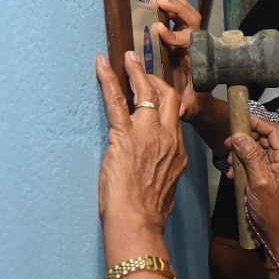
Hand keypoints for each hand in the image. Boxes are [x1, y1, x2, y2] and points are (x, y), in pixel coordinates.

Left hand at [97, 51, 187, 230]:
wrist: (138, 221)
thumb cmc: (147, 214)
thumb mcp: (164, 191)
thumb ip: (160, 174)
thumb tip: (150, 173)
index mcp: (177, 153)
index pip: (174, 118)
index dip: (166, 102)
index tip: (157, 94)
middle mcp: (168, 138)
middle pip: (168, 98)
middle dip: (156, 80)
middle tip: (142, 69)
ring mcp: (148, 134)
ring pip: (146, 92)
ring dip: (136, 72)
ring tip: (127, 57)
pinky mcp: (125, 135)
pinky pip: (116, 100)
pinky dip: (108, 79)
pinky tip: (101, 64)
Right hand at [151, 0, 203, 116]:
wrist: (202, 102)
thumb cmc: (195, 103)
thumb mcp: (190, 108)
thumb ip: (187, 108)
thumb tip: (182, 111)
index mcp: (197, 61)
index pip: (190, 42)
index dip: (176, 36)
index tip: (160, 30)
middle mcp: (197, 47)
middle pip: (193, 21)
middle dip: (178, 10)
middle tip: (159, 3)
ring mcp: (192, 42)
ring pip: (190, 16)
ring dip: (176, 6)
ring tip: (158, 1)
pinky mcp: (185, 40)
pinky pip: (182, 19)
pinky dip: (173, 9)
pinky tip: (160, 7)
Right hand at [228, 114, 278, 245]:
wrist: (274, 228)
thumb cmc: (271, 209)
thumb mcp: (258, 181)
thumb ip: (250, 156)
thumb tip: (239, 136)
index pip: (274, 130)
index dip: (257, 123)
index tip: (239, 122)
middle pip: (265, 137)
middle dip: (245, 139)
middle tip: (229, 145)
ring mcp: (277, 165)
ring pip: (257, 147)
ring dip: (241, 152)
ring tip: (230, 163)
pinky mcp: (269, 171)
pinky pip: (255, 159)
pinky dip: (243, 162)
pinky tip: (234, 171)